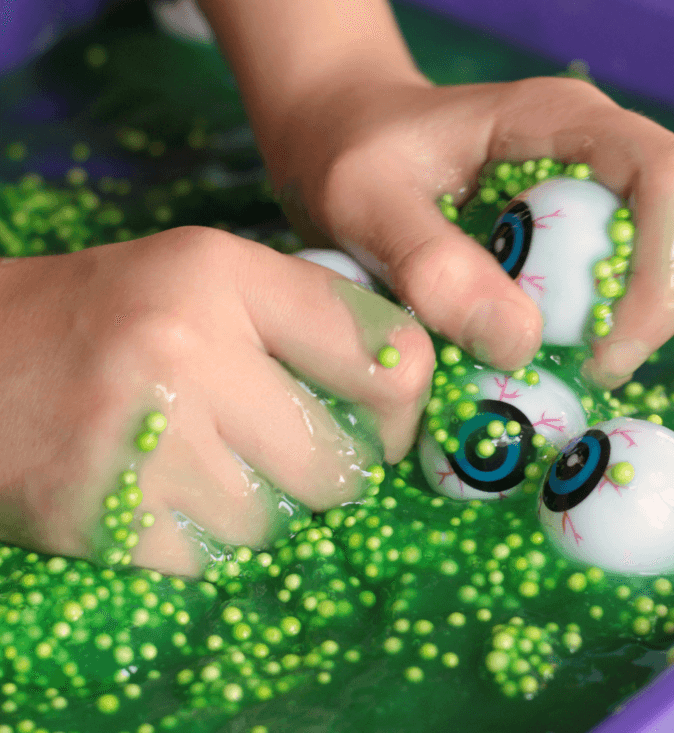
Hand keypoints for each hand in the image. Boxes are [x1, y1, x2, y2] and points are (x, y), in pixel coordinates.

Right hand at [0, 227, 432, 574]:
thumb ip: (305, 314)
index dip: (405, 397)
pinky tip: (170, 491)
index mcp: (225, 274)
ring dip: (267, 504)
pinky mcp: (113, 519)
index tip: (385, 415)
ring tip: (215, 463)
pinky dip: (211, 536)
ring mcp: (149, 440)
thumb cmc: (111, 314)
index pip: (383, 349)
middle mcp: (189, 348)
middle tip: (298, 448)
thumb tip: (406, 378)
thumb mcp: (208, 275)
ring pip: (283, 518)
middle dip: (334, 468)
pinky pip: (221, 556)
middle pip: (343, 459)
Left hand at [266, 74, 673, 383]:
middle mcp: (593, 146)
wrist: (345, 139)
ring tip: (553, 365)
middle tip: (583, 371)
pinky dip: (590, 327)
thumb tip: (520, 343)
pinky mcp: (574, 225)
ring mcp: (589, 185)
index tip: (601, 351)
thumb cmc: (350, 155)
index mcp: (556, 118)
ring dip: (622, 324)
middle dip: (649, 312)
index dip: (664, 271)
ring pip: (656, 259)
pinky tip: (536, 348)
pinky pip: (614, 280)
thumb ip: (430, 264)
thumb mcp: (365, 203)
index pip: (672, 178)